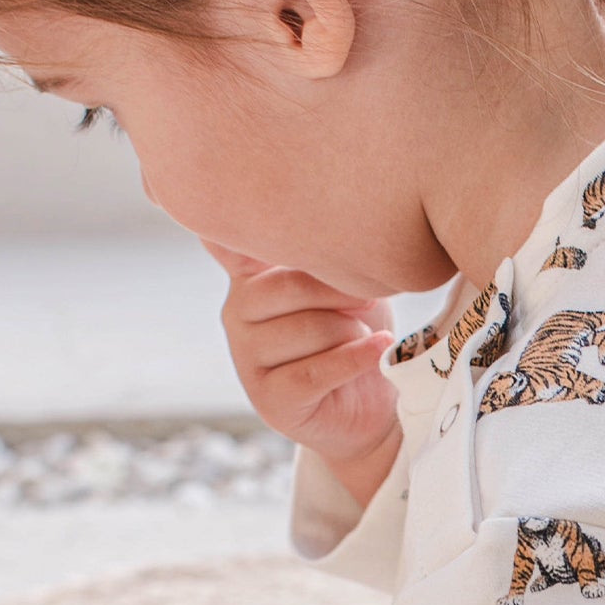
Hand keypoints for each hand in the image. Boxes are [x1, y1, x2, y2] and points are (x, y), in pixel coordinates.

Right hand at [206, 242, 399, 466]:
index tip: (242, 202)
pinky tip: (379, 348)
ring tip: (363, 337)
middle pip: (287, 287)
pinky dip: (355, 358)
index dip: (236, 227)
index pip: (226, 241)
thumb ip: (327, 252)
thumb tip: (336, 224)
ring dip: (351, 332)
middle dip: (341, 293)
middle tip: (369, 302)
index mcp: (249, 276)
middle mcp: (236, 313)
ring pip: (307, 330)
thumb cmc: (356, 329)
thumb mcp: (348, 279)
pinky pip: (315, 371)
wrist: (373, 402)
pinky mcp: (269, 399)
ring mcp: (246, 358)